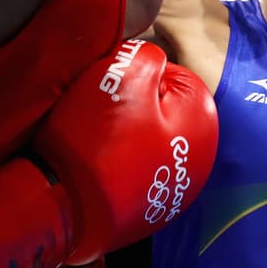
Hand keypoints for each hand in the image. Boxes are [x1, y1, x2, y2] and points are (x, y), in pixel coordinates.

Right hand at [0, 39, 216, 267]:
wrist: (64, 207)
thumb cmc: (96, 138)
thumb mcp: (121, 75)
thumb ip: (148, 56)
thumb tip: (153, 61)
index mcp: (202, 122)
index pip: (173, 75)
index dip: (136, 73)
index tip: (110, 85)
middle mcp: (198, 161)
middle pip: (162, 111)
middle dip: (132, 105)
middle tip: (100, 110)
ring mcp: (174, 191)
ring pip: (146, 141)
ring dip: (123, 134)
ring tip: (93, 137)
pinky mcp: (147, 211)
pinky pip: (133, 170)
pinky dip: (117, 164)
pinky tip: (95, 165)